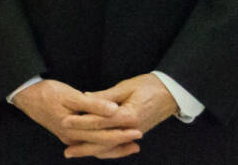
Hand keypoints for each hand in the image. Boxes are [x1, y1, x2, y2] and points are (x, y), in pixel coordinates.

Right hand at [12, 79, 140, 158]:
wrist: (26, 97)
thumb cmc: (47, 93)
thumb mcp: (69, 94)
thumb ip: (93, 104)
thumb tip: (114, 110)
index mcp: (71, 126)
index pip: (101, 131)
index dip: (120, 130)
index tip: (136, 127)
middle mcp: (71, 137)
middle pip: (101, 142)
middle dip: (121, 140)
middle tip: (139, 135)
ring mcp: (69, 139)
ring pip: (96, 148)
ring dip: (115, 148)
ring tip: (133, 146)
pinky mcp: (69, 137)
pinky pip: (90, 146)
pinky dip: (103, 147)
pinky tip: (114, 145)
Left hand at [58, 74, 177, 157]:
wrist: (172, 92)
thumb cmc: (149, 85)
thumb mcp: (125, 87)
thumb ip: (104, 96)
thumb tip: (84, 97)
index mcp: (128, 115)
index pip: (100, 121)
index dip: (81, 122)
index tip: (65, 122)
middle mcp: (132, 128)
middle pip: (103, 140)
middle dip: (84, 145)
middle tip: (66, 149)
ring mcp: (135, 133)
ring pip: (110, 147)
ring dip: (92, 151)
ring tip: (74, 153)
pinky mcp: (136, 133)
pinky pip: (118, 145)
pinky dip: (106, 150)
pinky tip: (93, 151)